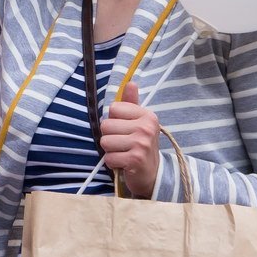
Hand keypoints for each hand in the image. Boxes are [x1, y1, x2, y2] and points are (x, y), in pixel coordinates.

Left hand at [100, 80, 160, 197]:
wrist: (152, 174)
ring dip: (110, 151)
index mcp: (147, 115)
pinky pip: (108, 157)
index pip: (113, 109)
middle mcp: (146, 127)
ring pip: (105, 142)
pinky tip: (124, 163)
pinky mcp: (135, 159)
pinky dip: (112, 163)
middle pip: (106, 126)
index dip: (114, 121)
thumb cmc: (140, 145)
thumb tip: (130, 82)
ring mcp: (142, 143)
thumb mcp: (138, 122)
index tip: (125, 130)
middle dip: (110, 137)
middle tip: (123, 145)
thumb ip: (131, 104)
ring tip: (123, 153)